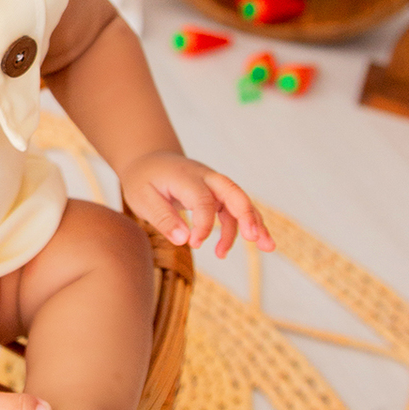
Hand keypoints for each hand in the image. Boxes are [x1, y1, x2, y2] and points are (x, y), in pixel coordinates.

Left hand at [119, 152, 274, 258]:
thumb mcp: (142, 199)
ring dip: (254, 223)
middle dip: (247, 215)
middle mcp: (205, 177)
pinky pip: (236, 209)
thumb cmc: (143, 181)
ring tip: (266, 248)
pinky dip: (244, 226)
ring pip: (240, 202)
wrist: (148, 161)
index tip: (195, 245)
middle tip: (255, 239)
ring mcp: (215, 184)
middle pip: (233, 192)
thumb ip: (163, 218)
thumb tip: (184, 240)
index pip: (203, 201)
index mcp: (185, 177)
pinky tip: (234, 248)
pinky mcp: (218, 194)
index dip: (204, 225)